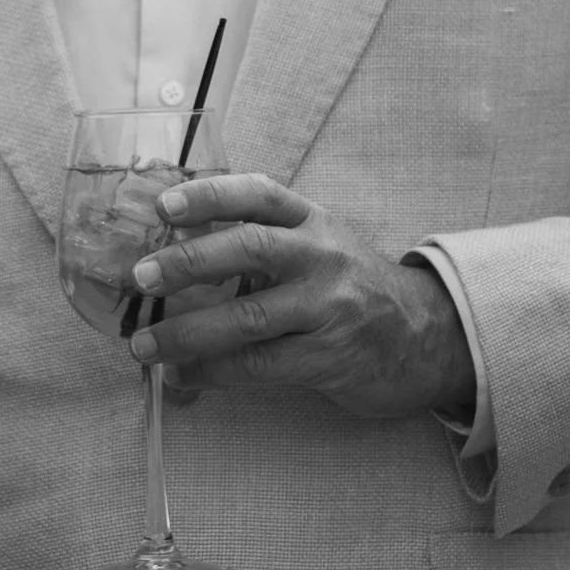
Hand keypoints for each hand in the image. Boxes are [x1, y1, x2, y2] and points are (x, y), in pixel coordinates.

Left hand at [125, 174, 476, 420]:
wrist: (428, 337)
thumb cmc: (350, 286)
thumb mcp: (318, 244)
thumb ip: (261, 237)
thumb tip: (172, 246)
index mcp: (313, 220)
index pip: (258, 194)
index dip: (209, 195)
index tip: (163, 205)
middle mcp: (322, 256)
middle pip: (250, 248)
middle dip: (189, 261)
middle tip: (141, 276)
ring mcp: (329, 308)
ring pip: (248, 317)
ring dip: (187, 332)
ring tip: (144, 345)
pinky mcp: (330, 357)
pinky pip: (261, 364)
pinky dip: (215, 371)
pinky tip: (185, 375)